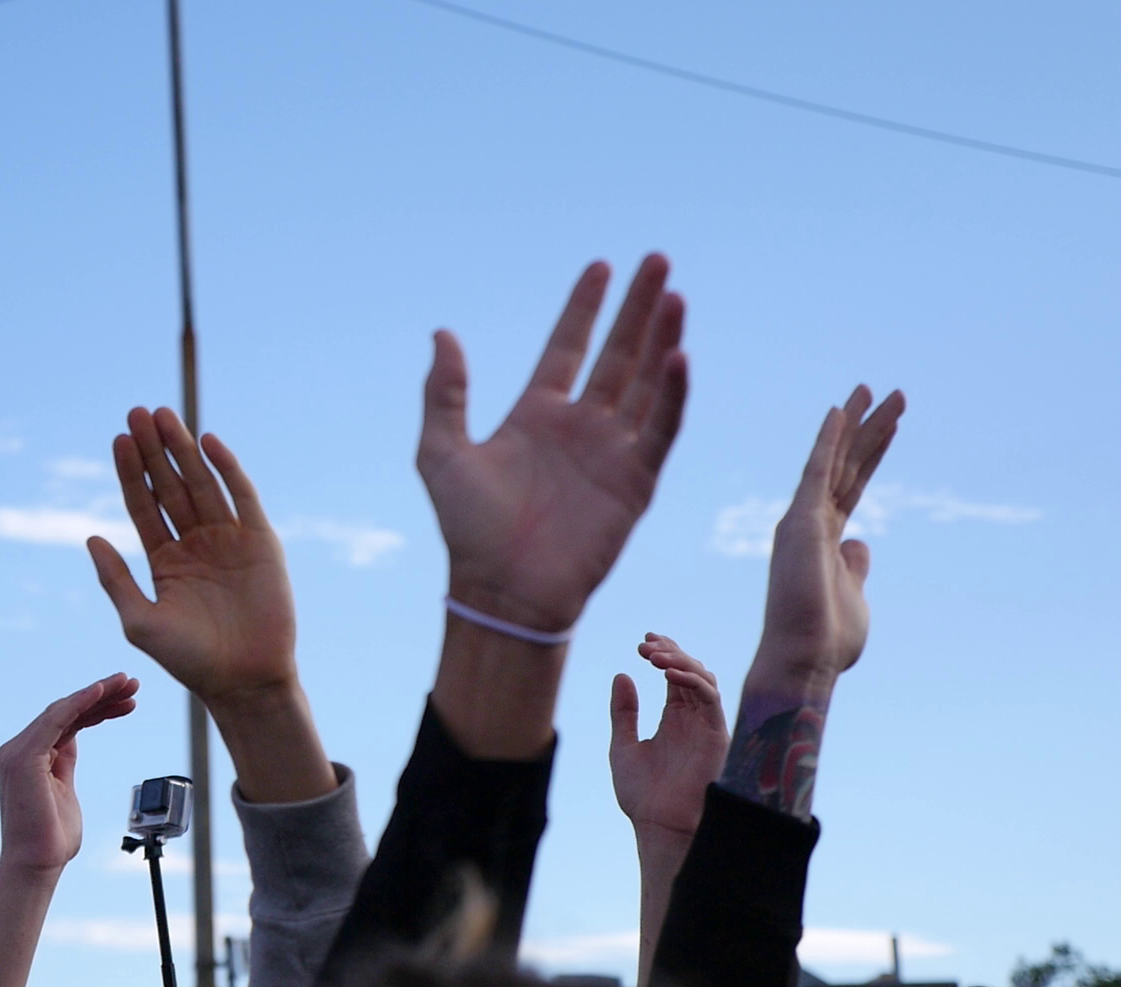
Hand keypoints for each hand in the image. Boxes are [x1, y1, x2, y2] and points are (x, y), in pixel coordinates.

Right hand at [0, 674, 138, 874]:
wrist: (36, 867)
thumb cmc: (51, 839)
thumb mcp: (65, 791)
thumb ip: (65, 764)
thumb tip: (73, 739)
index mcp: (29, 757)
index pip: (66, 723)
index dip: (97, 708)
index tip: (128, 701)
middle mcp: (18, 750)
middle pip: (65, 712)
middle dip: (102, 696)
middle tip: (132, 683)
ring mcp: (18, 753)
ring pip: (63, 710)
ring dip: (98, 694)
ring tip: (128, 684)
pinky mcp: (24, 758)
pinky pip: (56, 720)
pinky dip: (81, 703)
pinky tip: (103, 692)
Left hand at [87, 407, 297, 704]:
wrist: (243, 679)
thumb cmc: (189, 659)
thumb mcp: (139, 620)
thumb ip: (115, 579)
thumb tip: (90, 536)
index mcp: (165, 559)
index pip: (143, 504)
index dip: (130, 472)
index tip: (117, 439)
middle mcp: (195, 543)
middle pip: (169, 484)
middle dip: (154, 449)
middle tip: (137, 412)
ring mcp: (228, 539)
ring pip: (201, 483)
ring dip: (183, 449)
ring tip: (163, 415)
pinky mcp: (260, 540)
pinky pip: (242, 496)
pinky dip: (227, 467)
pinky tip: (207, 442)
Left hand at [417, 255, 686, 631]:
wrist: (503, 591)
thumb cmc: (467, 529)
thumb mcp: (441, 451)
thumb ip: (445, 392)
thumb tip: (442, 333)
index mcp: (535, 415)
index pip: (567, 347)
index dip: (585, 308)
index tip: (601, 267)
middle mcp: (579, 427)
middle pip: (617, 354)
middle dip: (637, 308)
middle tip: (657, 260)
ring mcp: (611, 453)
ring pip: (645, 383)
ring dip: (660, 338)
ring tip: (673, 294)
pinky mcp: (636, 483)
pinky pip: (660, 430)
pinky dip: (673, 394)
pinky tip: (679, 355)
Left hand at [609, 634, 728, 841]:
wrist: (659, 825)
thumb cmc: (643, 793)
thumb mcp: (623, 745)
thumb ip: (624, 712)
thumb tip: (622, 674)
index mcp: (674, 719)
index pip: (674, 675)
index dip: (664, 653)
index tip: (643, 641)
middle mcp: (693, 719)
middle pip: (690, 671)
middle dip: (670, 651)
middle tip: (645, 644)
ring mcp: (705, 726)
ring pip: (703, 679)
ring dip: (680, 661)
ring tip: (653, 656)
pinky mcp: (716, 735)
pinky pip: (710, 699)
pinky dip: (691, 681)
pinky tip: (667, 674)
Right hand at [748, 385, 905, 689]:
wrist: (802, 661)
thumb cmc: (826, 642)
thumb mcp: (855, 598)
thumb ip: (856, 567)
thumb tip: (860, 542)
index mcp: (823, 540)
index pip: (853, 485)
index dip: (873, 453)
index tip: (890, 424)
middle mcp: (809, 523)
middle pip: (848, 465)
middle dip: (870, 428)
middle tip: (892, 393)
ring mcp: (803, 520)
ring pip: (838, 461)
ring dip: (860, 423)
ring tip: (881, 389)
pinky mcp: (801, 522)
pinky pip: (818, 471)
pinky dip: (829, 439)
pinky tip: (841, 410)